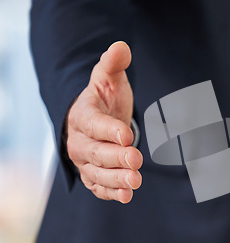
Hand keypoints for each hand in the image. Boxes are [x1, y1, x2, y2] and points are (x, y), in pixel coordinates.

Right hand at [66, 41, 142, 203]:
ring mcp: (85, 161)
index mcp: (83, 116)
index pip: (93, 125)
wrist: (96, 119)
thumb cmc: (105, 98)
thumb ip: (114, 64)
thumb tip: (121, 46)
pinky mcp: (92, 175)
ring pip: (97, 173)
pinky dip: (111, 192)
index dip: (109, 130)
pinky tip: (127, 196)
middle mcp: (79, 141)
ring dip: (116, 179)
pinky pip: (99, 187)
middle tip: (136, 160)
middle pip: (95, 152)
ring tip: (135, 182)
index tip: (127, 135)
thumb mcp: (109, 78)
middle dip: (115, 158)